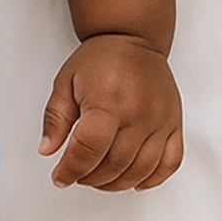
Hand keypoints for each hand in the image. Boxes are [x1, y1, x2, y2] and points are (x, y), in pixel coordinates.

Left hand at [39, 34, 182, 190]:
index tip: (60, 176)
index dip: (71, 168)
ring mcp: (160, 121)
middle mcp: (137, 114)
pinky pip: (170, 163)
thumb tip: (47, 149)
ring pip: (140, 169)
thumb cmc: (100, 58)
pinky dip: (152, 179)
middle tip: (77, 175)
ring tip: (99, 178)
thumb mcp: (66, 81)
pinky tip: (135, 180)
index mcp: (107, 102)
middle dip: (91, 177)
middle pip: (114, 164)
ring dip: (117, 182)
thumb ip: (55, 117)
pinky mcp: (174, 124)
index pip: (89, 148)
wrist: (131, 38)